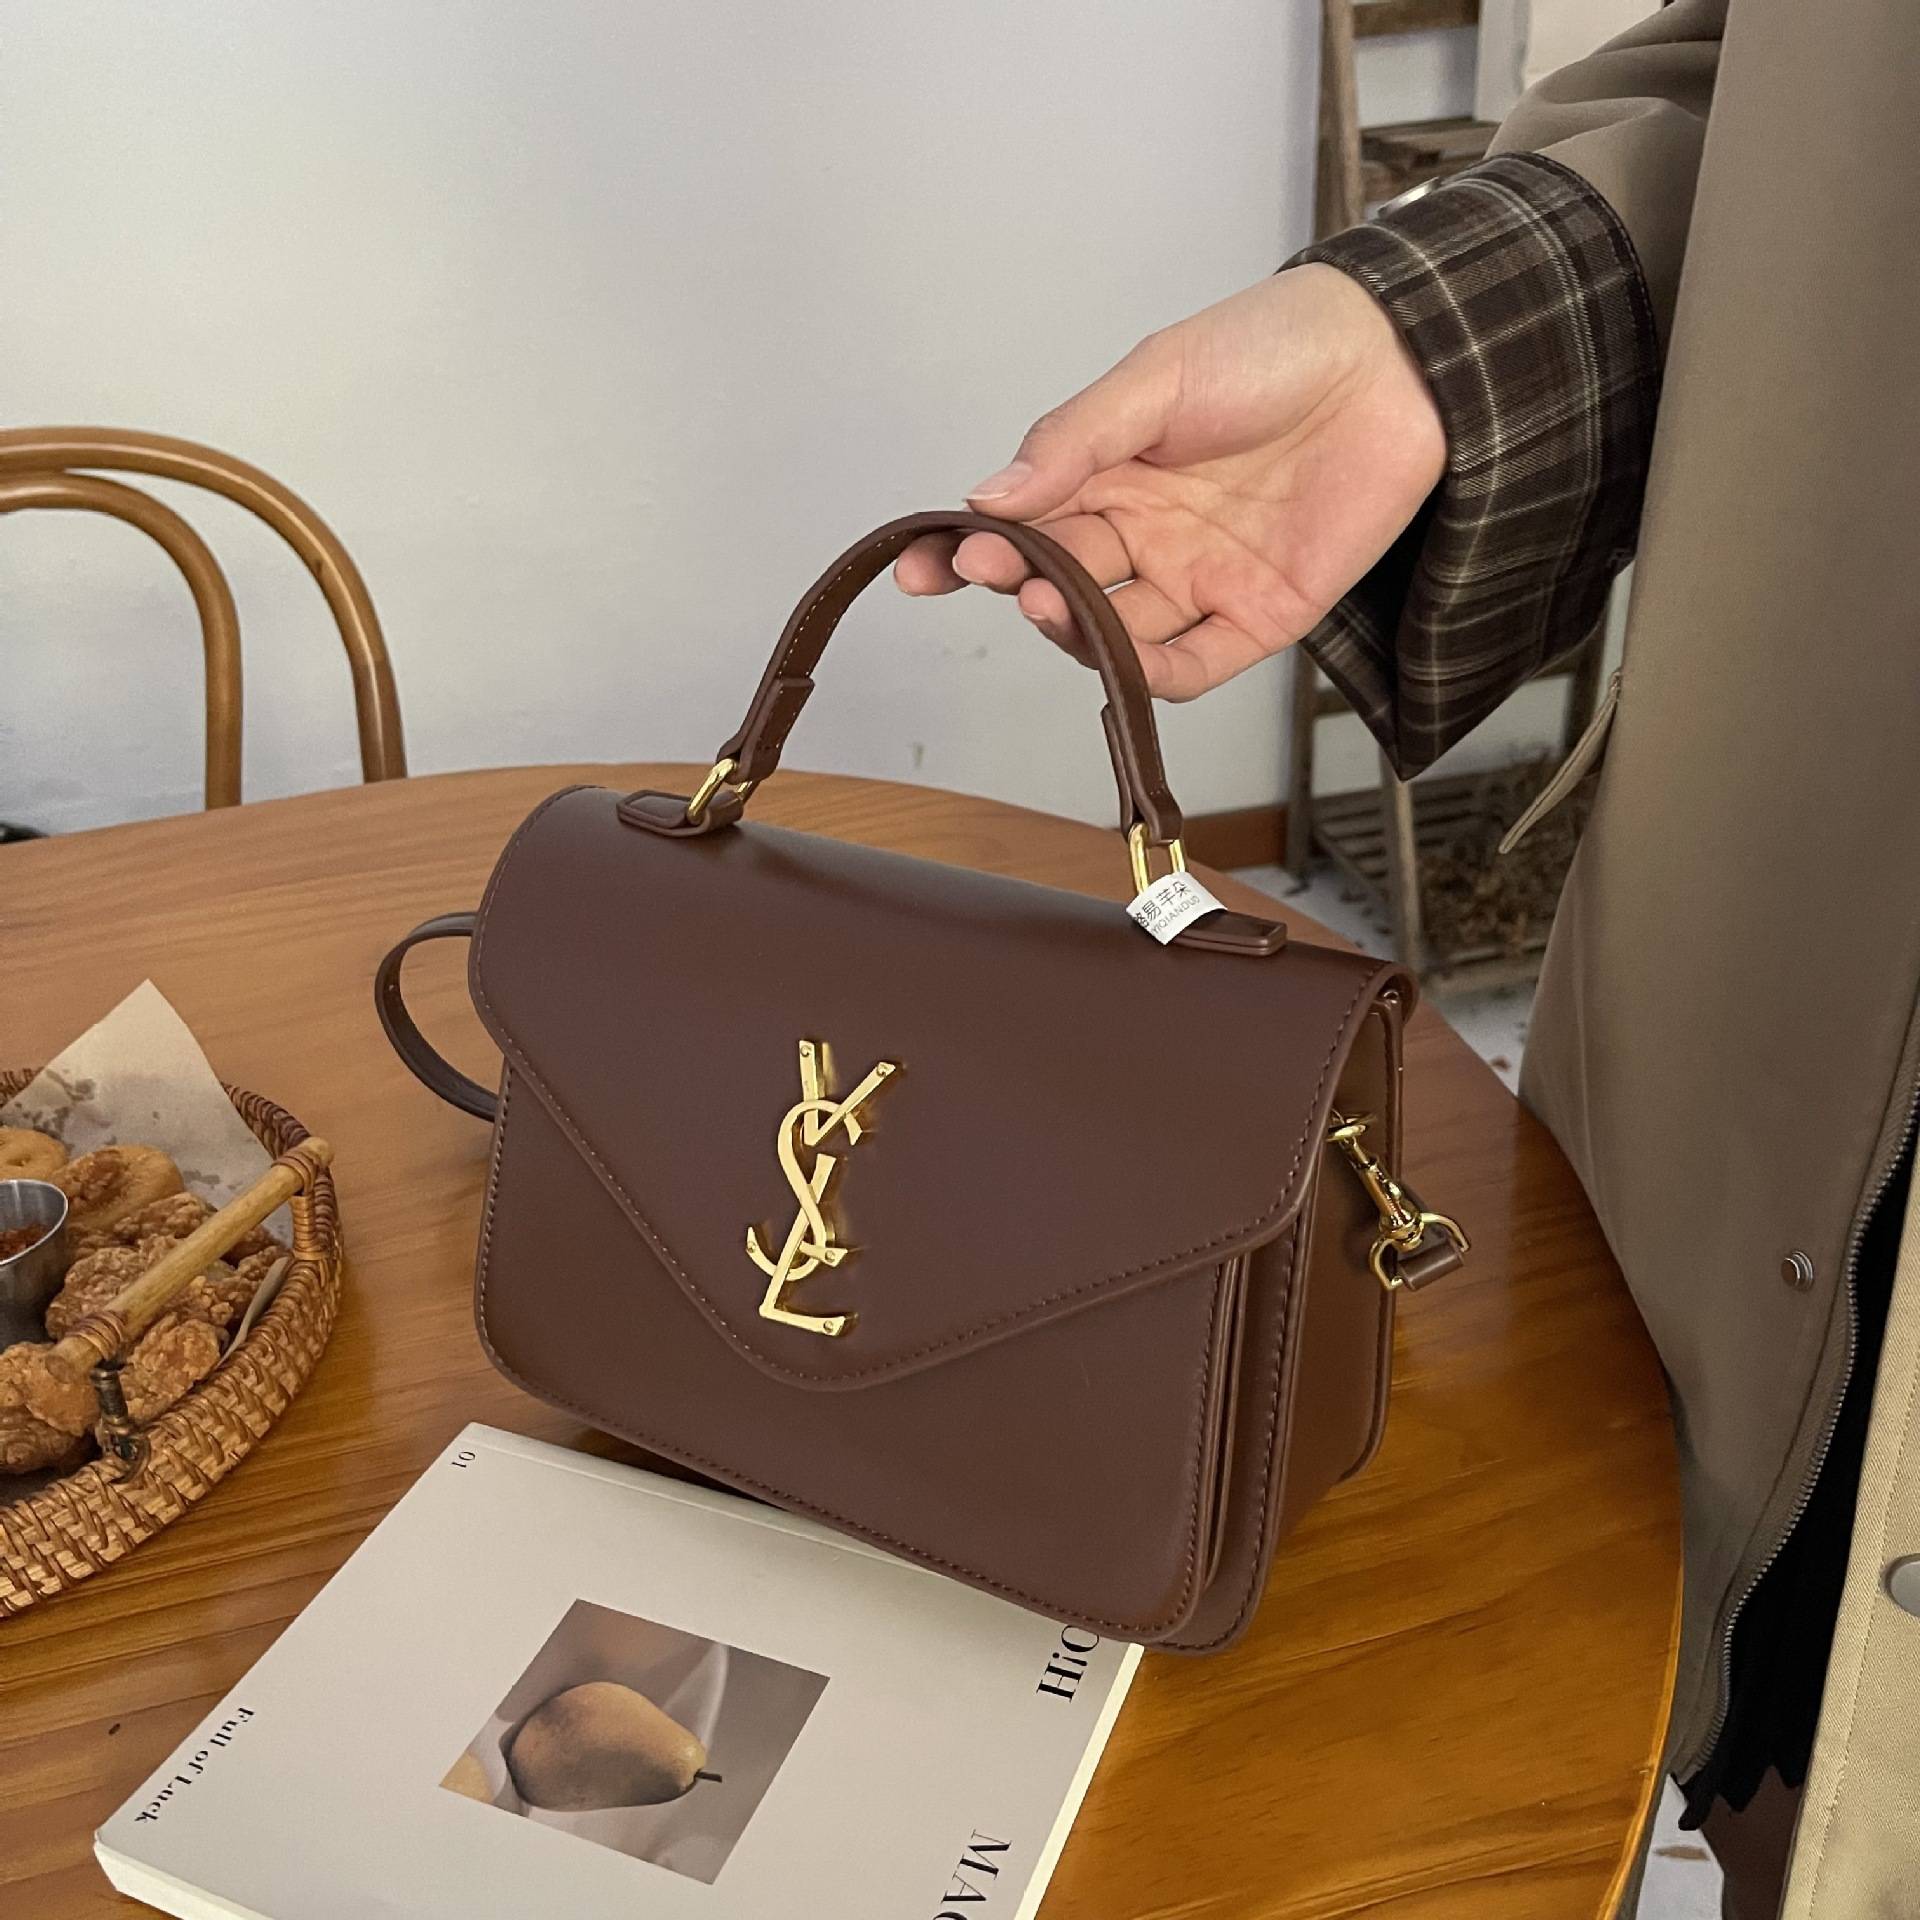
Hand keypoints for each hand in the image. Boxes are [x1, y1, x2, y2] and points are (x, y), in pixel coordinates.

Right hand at [895, 264, 1444, 699]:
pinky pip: (1193, 666)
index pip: (1025, 523)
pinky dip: (1152, 675)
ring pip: (1117, 632)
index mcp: (1114, 472)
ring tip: (1050, 599)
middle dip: (1020, 581)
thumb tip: (987, 497)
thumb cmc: (1277, 346)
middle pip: (1064, 580)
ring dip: (1077, 628)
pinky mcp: (1259, 616)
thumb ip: (1072, 442)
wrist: (1398, 360)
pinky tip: (1121, 659)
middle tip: (996, 570)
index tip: (923, 563)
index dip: (971, 549)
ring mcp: (1201, 578)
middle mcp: (1149, 533)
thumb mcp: (1157, 378)